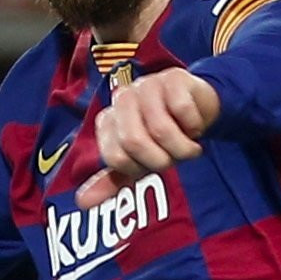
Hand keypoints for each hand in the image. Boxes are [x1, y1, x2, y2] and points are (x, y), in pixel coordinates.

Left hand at [89, 69, 220, 187]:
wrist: (198, 108)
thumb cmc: (163, 139)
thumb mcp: (138, 162)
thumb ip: (112, 182)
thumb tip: (82, 202)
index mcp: (109, 121)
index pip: (115, 156)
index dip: (138, 168)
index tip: (152, 165)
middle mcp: (123, 100)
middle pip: (133, 141)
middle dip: (160, 159)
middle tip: (174, 159)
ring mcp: (147, 86)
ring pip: (160, 128)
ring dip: (182, 147)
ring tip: (190, 147)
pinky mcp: (174, 78)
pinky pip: (182, 110)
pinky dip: (194, 125)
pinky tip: (195, 125)